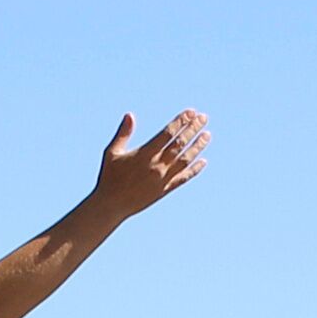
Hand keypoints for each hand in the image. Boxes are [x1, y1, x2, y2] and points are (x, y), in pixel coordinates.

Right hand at [88, 108, 208, 221]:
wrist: (111, 205)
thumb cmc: (109, 177)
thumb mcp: (112, 153)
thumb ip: (123, 133)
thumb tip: (130, 115)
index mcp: (144, 153)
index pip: (168, 133)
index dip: (180, 121)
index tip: (191, 112)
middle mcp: (157, 165)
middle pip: (180, 144)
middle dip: (193, 129)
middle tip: (203, 117)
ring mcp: (163, 178)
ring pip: (186, 160)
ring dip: (198, 146)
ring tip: (207, 135)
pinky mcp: (165, 190)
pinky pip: (184, 178)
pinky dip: (195, 170)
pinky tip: (203, 161)